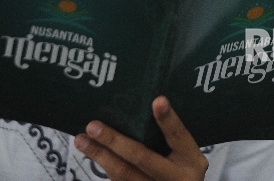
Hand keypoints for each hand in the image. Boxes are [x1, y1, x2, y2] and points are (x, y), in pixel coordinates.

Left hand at [74, 96, 207, 180]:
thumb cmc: (181, 167)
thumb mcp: (185, 153)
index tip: (157, 101)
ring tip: (82, 140)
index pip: (179, 136)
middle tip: (94, 126)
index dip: (168, 119)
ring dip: (100, 155)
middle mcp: (177, 178)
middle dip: (114, 141)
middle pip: (142, 158)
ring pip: (123, 174)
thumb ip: (168, 134)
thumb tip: (146, 103)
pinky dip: (104, 166)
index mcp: (191, 160)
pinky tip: (92, 153)